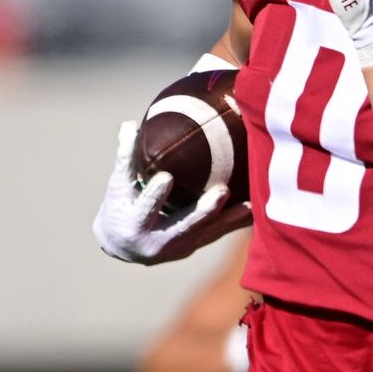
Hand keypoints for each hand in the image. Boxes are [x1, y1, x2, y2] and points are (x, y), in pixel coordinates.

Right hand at [92, 119, 248, 263]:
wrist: (123, 247)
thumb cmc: (120, 208)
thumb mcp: (118, 186)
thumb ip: (125, 158)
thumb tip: (129, 124)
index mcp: (134, 224)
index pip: (144, 208)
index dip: (154, 195)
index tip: (166, 177)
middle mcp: (157, 241)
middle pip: (184, 226)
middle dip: (203, 211)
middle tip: (222, 192)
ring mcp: (179, 247)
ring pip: (207, 233)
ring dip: (229, 219)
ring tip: (250, 204)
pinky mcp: (194, 247)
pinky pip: (217, 234)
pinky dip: (234, 224)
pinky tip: (254, 211)